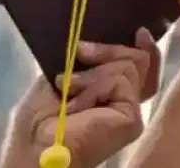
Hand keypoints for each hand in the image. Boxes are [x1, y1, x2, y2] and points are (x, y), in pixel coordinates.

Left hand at [2, 29, 160, 167]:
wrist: (34, 146)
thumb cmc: (40, 119)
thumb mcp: (66, 76)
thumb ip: (93, 62)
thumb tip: (115, 38)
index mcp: (113, 94)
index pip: (143, 68)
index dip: (146, 49)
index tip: (139, 32)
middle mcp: (127, 103)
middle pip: (138, 60)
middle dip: (108, 49)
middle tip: (80, 52)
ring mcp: (132, 112)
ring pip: (128, 66)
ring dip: (91, 75)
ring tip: (68, 91)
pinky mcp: (132, 119)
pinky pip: (120, 81)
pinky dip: (93, 87)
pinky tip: (75, 104)